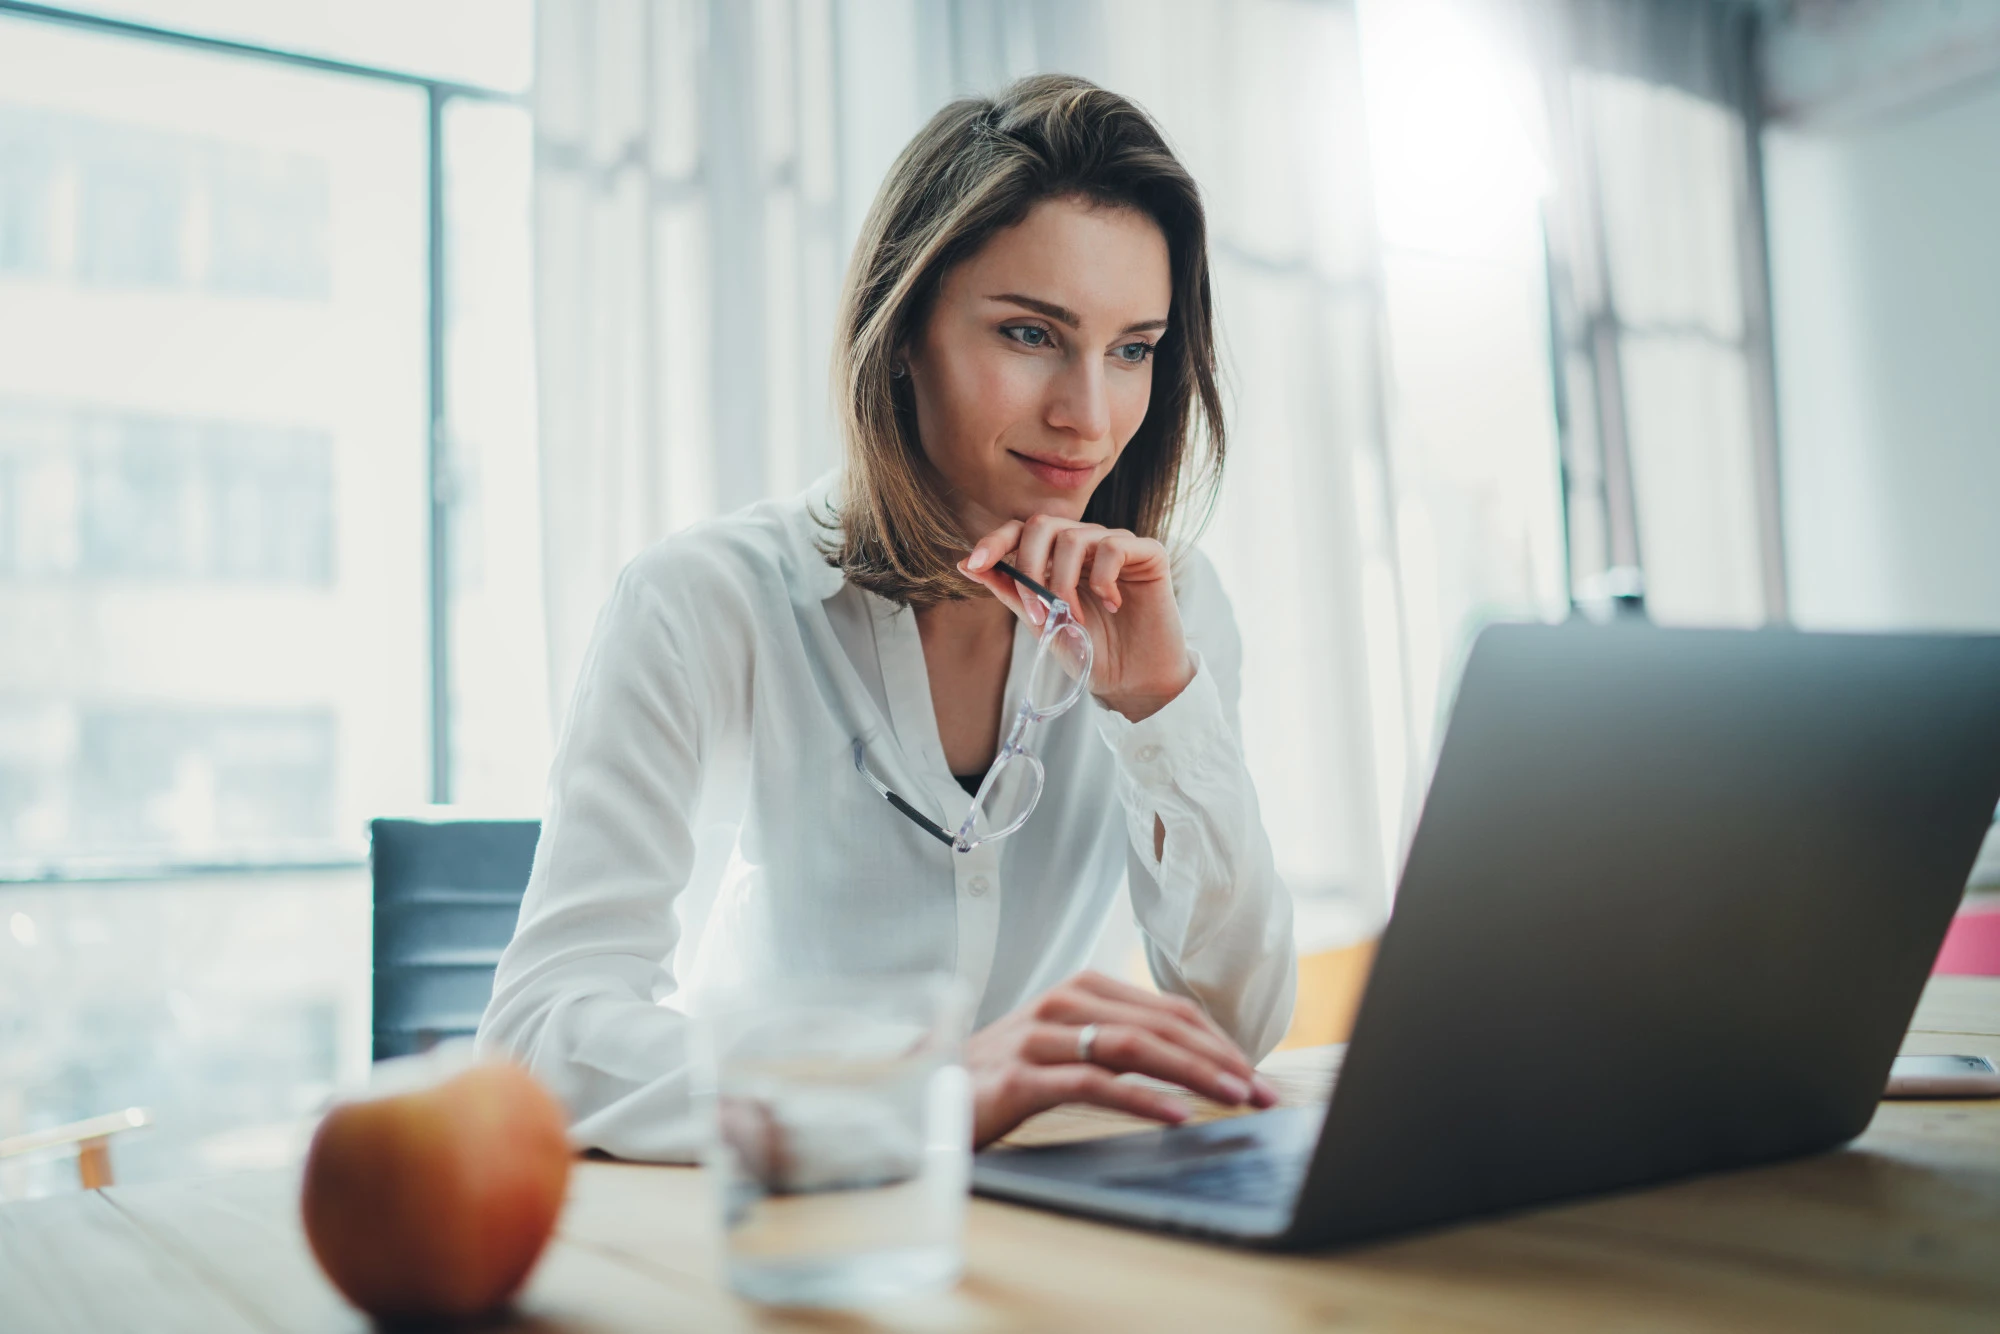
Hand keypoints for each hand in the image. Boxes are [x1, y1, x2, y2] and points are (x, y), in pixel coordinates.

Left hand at [957, 515, 1194, 721]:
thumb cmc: (1090, 651)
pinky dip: (1104, 579)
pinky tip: (1112, 604)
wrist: (1132, 680)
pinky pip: (1114, 546)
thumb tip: (965, 565)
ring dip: (1065, 583)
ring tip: (1076, 618)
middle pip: (1042, 524)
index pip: (1021, 531)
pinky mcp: (1148, 553)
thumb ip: (1010, 590)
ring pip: (1074, 537)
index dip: (995, 540)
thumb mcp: (1041, 622)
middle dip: (1029, 566)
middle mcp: (1085, 543)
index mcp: (1057, 557)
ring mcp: (1115, 544)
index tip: (975, 564)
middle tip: (1038, 611)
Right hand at [965, 970, 1278, 1147]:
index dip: (1219, 1041)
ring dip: (1194, 1073)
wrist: (924, 1094)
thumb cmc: (1002, 1075)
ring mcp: (1040, 1037)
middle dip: (1221, 1059)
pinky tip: (1175, 1115)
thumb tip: (1191, 1066)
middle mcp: (1063, 1004)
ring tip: (1234, 1098)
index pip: (1168, 1009)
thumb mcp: (1065, 1048)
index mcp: (1082, 990)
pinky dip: (1141, 1098)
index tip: (1257, 1075)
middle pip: (1161, 1024)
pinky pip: (1093, 1083)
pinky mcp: (1020, 1076)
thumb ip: (1116, 1045)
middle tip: (1263, 1092)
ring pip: (1134, 1047)